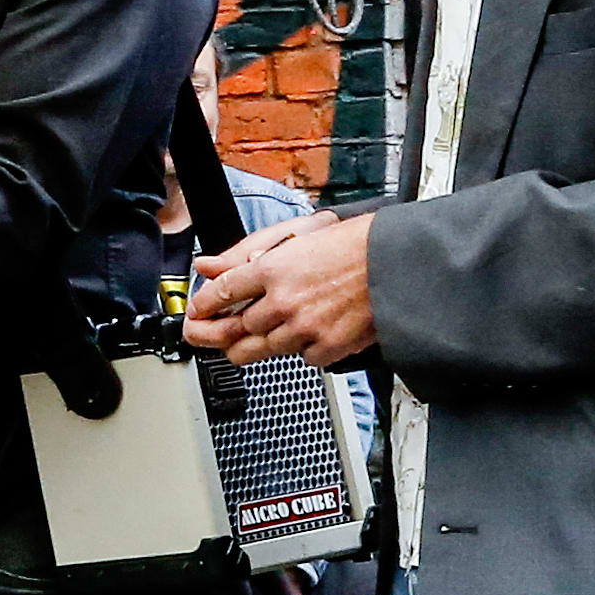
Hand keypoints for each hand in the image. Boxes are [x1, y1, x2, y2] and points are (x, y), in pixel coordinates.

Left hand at [187, 213, 375, 367]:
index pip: (221, 292)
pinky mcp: (327, 348)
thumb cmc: (354, 246)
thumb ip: (245, 254)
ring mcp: (304, 328)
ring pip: (262, 350)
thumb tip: (208, 265)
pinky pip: (301, 358)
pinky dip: (300, 349)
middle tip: (204, 336)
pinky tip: (306, 334)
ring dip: (256, 344)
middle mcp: (283, 301)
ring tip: (255, 337)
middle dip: (214, 336)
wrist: (398, 265)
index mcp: (272, 268)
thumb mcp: (296, 236)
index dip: (203, 304)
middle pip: (234, 330)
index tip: (196, 310)